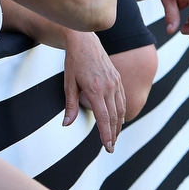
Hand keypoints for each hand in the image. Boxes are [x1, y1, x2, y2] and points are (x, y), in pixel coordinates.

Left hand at [62, 31, 125, 151]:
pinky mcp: (118, 78)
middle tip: (110, 148)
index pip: (104, 117)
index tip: (107, 146)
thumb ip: (69, 105)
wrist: (85, 41)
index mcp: (96, 89)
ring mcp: (116, 82)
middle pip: (114, 116)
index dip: (106, 134)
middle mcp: (109, 86)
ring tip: (114, 138)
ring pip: (120, 108)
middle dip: (113, 134)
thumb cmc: (74, 62)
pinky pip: (122, 99)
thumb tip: (66, 123)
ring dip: (118, 125)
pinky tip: (118, 120)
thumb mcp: (68, 83)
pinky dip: (121, 112)